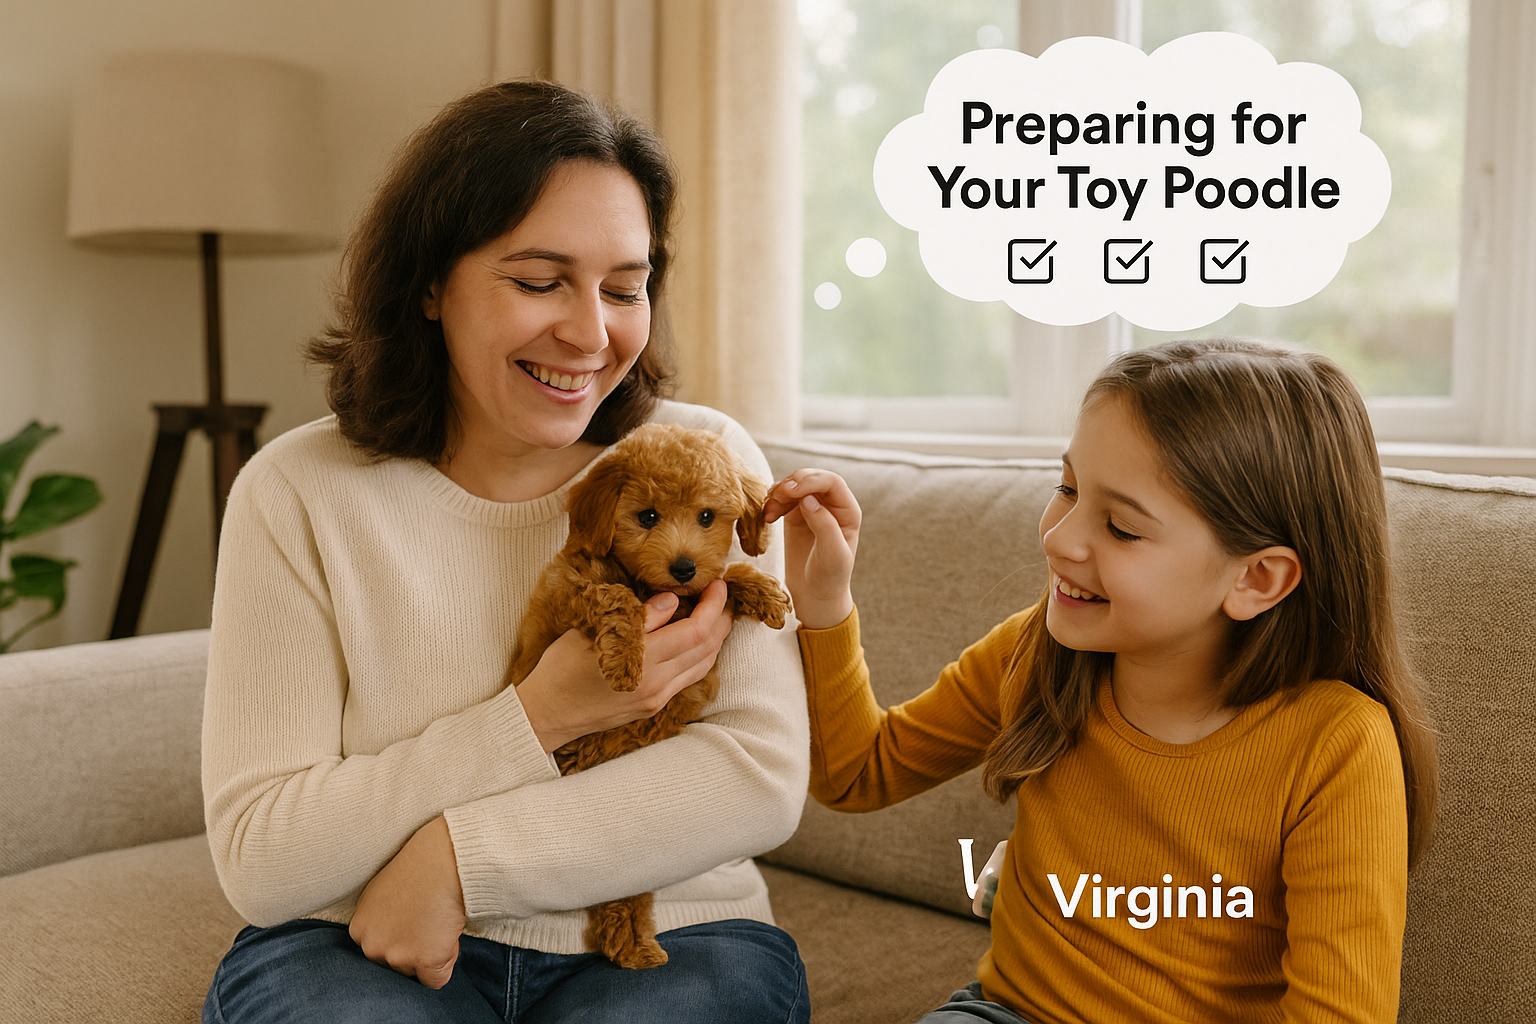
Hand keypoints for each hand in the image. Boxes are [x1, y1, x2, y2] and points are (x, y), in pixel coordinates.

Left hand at [349, 816, 465, 988]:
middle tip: (428, 921)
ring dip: (431, 955)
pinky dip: (446, 962)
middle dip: (412, 950)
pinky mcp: (425, 961)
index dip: (400, 937)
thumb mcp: (383, 890)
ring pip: (416, 972)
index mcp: (359, 928)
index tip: (412, 920)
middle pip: (394, 966)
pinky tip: (448, 935)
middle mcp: (372, 946)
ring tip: (439, 922)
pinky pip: (437, 980)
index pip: (377, 950)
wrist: (444, 860)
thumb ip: (380, 918)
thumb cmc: (420, 865)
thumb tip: (391, 932)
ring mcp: (398, 956)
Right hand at [518, 579, 732, 752]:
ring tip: (716, 614)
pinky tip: (697, 641)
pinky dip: (700, 656)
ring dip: (715, 639)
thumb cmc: (561, 668)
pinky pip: (689, 678)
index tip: (717, 583)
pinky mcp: (653, 706)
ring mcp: (657, 698)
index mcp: (642, 661)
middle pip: (707, 649)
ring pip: (703, 666)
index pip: (695, 631)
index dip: (713, 605)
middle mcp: (656, 683)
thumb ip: (639, 617)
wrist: (546, 714)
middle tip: (721, 595)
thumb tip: (671, 600)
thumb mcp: (595, 631)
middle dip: (721, 619)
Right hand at [764, 469, 860, 628]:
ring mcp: (812, 508)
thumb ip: (824, 525)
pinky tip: (767, 516)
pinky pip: (783, 498)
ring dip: (779, 492)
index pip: (831, 482)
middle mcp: (832, 505)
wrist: (815, 594)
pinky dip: (772, 502)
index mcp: (848, 511)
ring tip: (769, 511)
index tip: (792, 491)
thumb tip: (809, 499)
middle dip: (793, 482)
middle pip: (812, 478)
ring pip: (795, 485)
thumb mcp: (832, 554)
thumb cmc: (830, 576)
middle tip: (777, 495)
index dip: (812, 480)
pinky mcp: (795, 515)